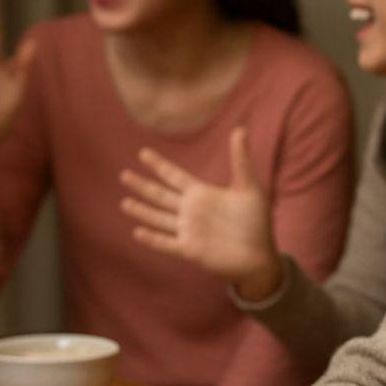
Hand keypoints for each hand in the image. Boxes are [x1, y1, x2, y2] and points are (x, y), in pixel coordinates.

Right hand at [118, 128, 284, 299]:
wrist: (260, 256)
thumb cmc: (256, 222)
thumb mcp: (249, 188)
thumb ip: (241, 161)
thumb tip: (240, 129)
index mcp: (202, 194)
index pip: (175, 176)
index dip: (159, 165)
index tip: (143, 153)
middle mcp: (190, 211)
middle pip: (160, 195)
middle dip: (143, 186)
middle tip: (124, 175)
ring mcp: (188, 231)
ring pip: (159, 218)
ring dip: (142, 211)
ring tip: (125, 202)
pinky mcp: (190, 250)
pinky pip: (167, 243)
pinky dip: (153, 238)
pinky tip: (137, 232)